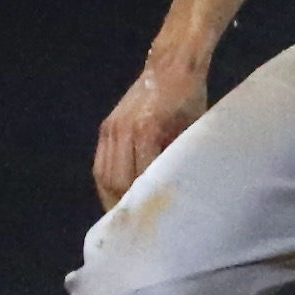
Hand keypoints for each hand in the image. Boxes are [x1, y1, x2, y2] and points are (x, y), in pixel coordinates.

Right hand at [93, 54, 208, 209]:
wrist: (172, 65)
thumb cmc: (191, 98)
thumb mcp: (193, 131)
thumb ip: (179, 159)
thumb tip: (178, 194)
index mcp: (148, 131)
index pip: (139, 179)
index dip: (143, 202)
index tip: (151, 223)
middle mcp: (124, 130)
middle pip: (116, 181)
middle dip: (124, 206)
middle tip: (137, 229)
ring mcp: (111, 128)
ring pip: (104, 175)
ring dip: (111, 197)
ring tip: (125, 217)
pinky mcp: (106, 126)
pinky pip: (101, 163)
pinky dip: (107, 182)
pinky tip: (116, 195)